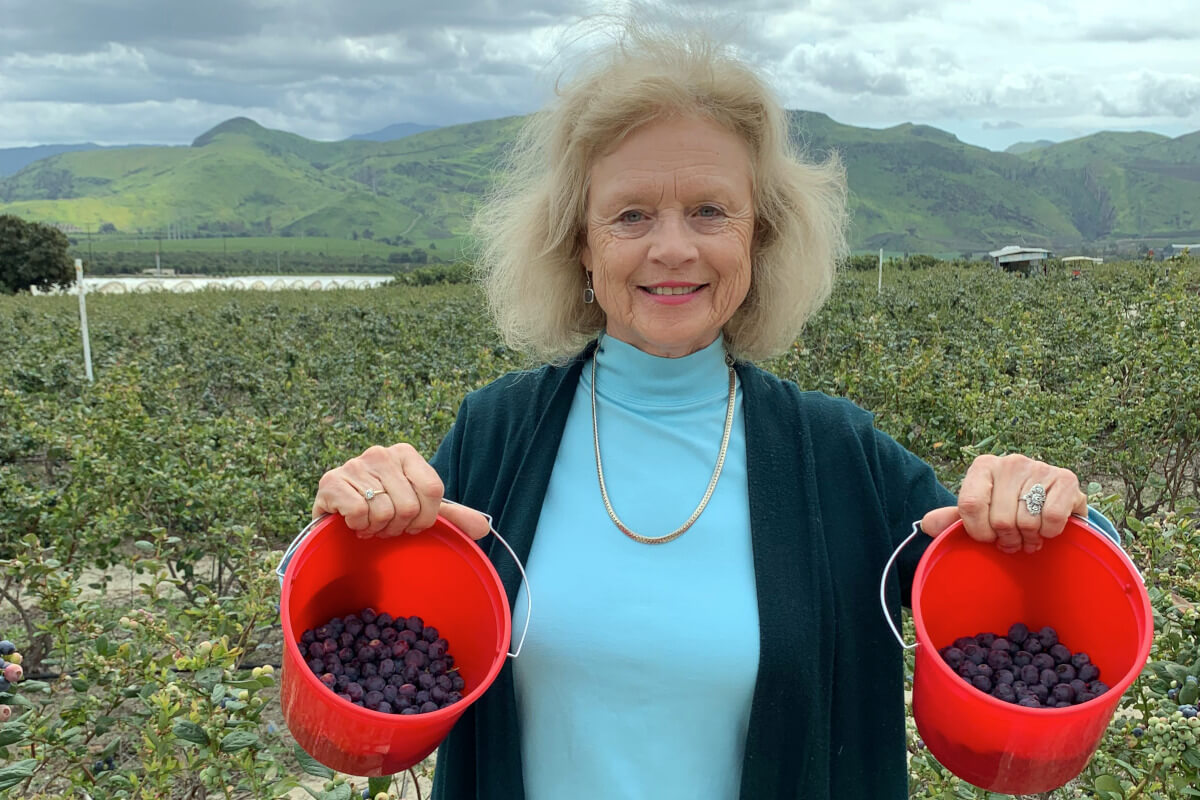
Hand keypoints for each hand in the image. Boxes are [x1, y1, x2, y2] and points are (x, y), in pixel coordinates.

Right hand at [312, 443, 490, 539]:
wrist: (338, 515)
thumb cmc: (383, 509)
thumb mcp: (420, 510)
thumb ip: (452, 517)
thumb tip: (485, 527)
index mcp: (406, 453)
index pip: (433, 490)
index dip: (426, 518)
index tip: (412, 524)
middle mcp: (381, 453)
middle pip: (409, 506)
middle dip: (399, 526)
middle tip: (387, 525)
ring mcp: (354, 464)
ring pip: (385, 512)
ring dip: (378, 528)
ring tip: (370, 522)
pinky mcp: (331, 481)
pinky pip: (360, 513)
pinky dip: (359, 526)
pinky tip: (353, 521)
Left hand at [920, 454, 1087, 553]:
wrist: (1051, 502)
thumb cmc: (1008, 508)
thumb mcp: (978, 513)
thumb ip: (952, 520)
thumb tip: (927, 525)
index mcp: (982, 466)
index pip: (970, 505)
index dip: (979, 532)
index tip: (988, 538)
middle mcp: (1010, 461)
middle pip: (1000, 519)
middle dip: (1007, 538)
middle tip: (1013, 539)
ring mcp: (1039, 467)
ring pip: (1026, 521)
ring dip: (1029, 538)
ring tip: (1029, 535)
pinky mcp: (1066, 478)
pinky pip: (1051, 519)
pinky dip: (1050, 533)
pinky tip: (1047, 528)